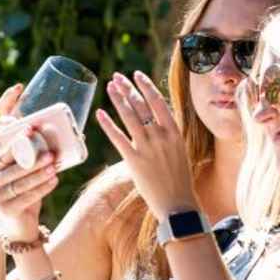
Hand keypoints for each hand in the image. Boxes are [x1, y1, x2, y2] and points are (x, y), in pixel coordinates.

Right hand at [0, 84, 59, 239]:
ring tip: (53, 165)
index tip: (29, 125)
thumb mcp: (21, 159)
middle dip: (28, 152)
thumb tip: (51, 115)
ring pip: (18, 179)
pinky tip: (53, 181)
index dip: (9, 125)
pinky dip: (41, 188)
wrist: (16, 219)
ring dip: (37, 172)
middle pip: (8, 158)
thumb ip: (27, 137)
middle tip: (47, 148)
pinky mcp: (5, 208)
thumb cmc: (21, 181)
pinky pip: (24, 197)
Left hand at [95, 71, 197, 217]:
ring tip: (109, 87)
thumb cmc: (179, 179)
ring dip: (118, 99)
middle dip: (127, 88)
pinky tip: (100, 113)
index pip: (158, 101)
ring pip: (129, 116)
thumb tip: (153, 123)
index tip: (137, 74)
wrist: (178, 205)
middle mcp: (160, 136)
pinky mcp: (134, 160)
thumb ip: (166, 135)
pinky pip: (118, 138)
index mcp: (174, 131)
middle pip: (141, 105)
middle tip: (117, 77)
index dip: (145, 86)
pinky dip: (108, 124)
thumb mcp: (178, 151)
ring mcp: (147, 147)